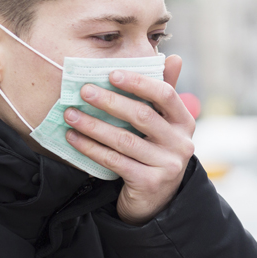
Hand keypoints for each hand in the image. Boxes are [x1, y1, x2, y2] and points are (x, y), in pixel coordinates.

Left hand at [63, 55, 194, 224]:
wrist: (157, 200)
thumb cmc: (156, 153)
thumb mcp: (165, 125)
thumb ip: (164, 94)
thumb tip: (173, 57)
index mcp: (185, 122)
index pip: (166, 94)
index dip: (139, 82)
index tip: (112, 74)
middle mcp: (181, 143)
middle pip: (142, 115)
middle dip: (110, 101)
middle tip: (84, 91)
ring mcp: (167, 165)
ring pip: (125, 140)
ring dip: (94, 125)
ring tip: (71, 114)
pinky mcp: (150, 183)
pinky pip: (115, 161)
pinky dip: (91, 148)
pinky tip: (74, 138)